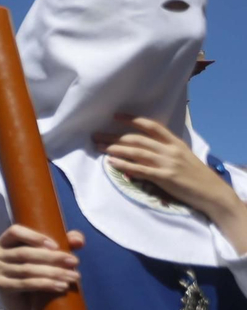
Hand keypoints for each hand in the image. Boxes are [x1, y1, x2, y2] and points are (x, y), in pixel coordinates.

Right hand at [0, 224, 85, 309]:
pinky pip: (25, 284)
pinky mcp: (0, 286)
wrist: (23, 304)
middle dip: (52, 257)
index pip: (15, 231)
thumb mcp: (50, 254)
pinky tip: (61, 286)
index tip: (56, 245)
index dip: (35, 236)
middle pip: (25, 253)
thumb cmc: (36, 274)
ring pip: (28, 269)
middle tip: (75, 261)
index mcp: (4, 241)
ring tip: (73, 277)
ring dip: (54, 272)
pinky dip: (45, 284)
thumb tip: (78, 241)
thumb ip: (64, 242)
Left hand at [95, 115, 243, 217]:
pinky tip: (112, 162)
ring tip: (99, 146)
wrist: (212, 192)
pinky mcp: (165, 177)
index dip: (132, 120)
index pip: (151, 126)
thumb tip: (143, 151)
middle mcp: (170, 150)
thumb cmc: (196, 176)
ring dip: (115, 149)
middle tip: (97, 135)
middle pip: (137, 139)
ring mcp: (167, 163)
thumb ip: (165, 151)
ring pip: (136, 152)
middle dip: (115, 136)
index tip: (115, 117)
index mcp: (175, 142)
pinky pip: (140, 169)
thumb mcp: (183, 157)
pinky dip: (124, 165)